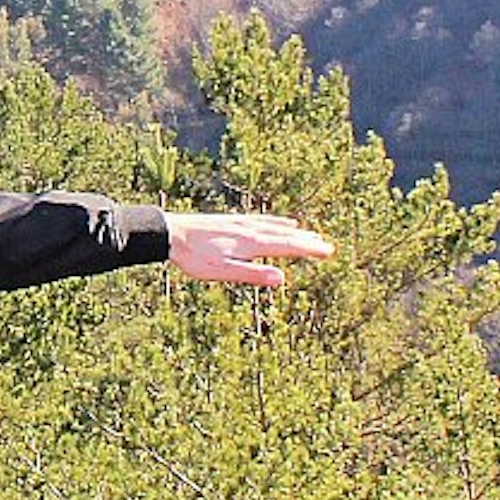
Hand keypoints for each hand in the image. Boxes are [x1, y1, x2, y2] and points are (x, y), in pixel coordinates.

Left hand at [167, 210, 330, 287]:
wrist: (171, 233)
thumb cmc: (194, 256)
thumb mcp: (222, 271)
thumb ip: (252, 274)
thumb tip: (281, 278)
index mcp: (252, 244)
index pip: (288, 246)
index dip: (309, 249)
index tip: (329, 251)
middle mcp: (250, 230)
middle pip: (285, 235)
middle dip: (307, 241)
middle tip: (328, 246)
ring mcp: (241, 224)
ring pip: (274, 227)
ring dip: (293, 232)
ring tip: (308, 233)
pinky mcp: (232, 222)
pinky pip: (261, 220)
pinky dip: (275, 222)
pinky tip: (276, 222)